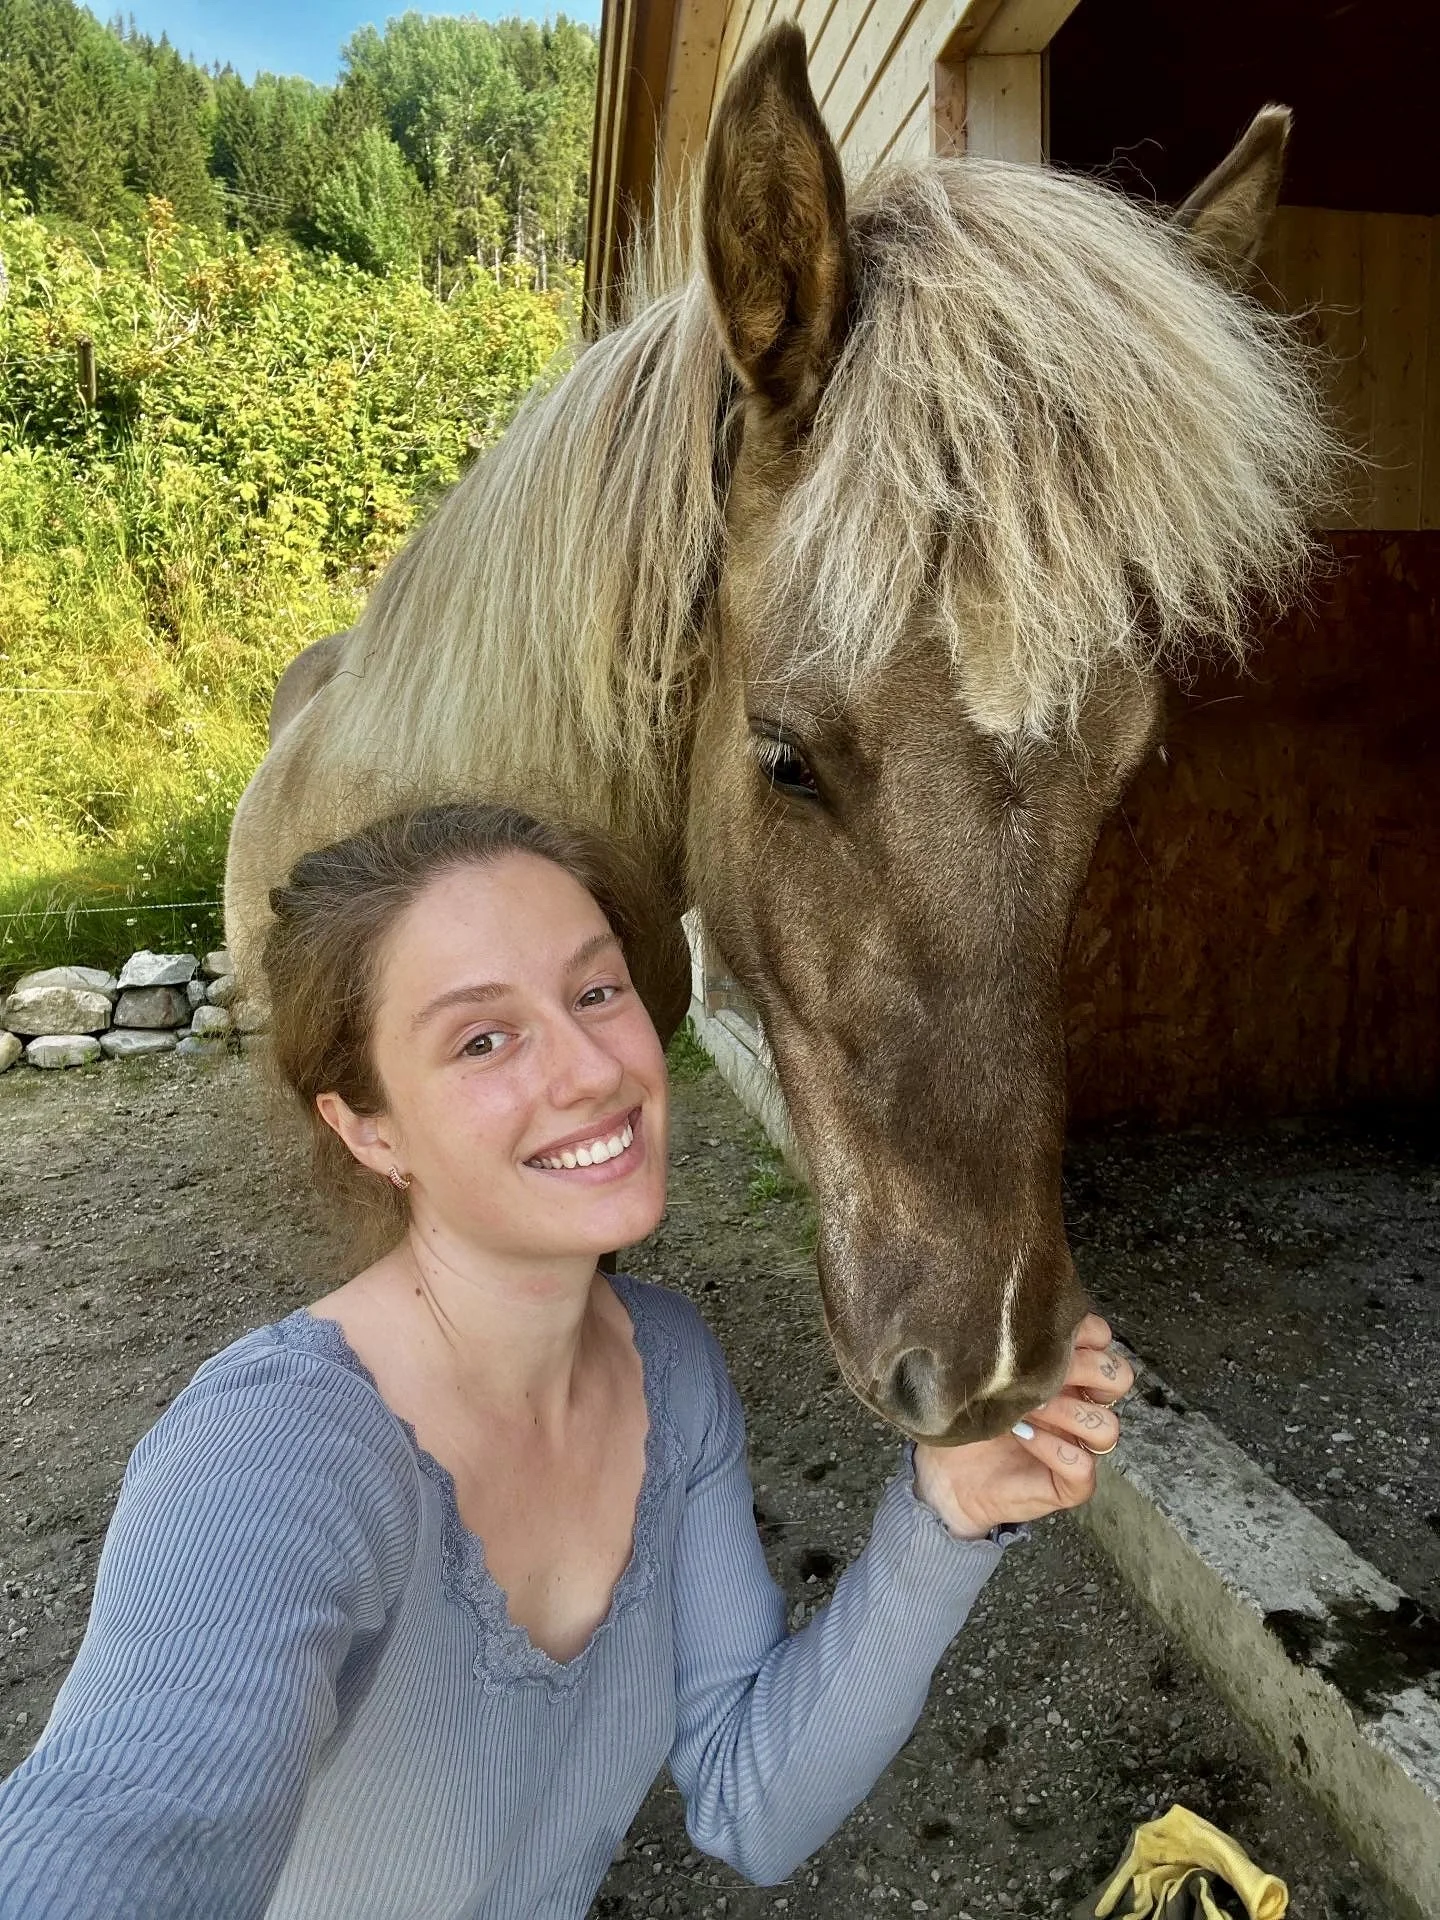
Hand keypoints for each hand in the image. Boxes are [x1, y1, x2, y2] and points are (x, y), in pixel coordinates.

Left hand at [911, 1315, 1133, 1540]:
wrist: (946, 1472)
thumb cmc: (967, 1412)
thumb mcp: (986, 1370)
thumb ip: (1010, 1346)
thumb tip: (1015, 1318)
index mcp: (1068, 1371)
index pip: (1103, 1339)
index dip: (1085, 1332)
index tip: (1047, 1333)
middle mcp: (1080, 1405)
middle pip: (1119, 1377)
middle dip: (1086, 1369)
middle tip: (1043, 1373)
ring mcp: (1078, 1445)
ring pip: (1107, 1426)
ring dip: (1067, 1412)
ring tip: (1026, 1409)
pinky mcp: (1070, 1484)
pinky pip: (1082, 1465)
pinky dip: (1054, 1448)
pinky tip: (1022, 1437)